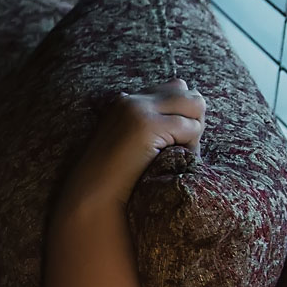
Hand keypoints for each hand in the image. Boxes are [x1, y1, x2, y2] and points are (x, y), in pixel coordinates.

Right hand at [59, 78, 205, 210]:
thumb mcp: (133, 141)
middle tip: (178, 149)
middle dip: (194, 121)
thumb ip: (155, 119)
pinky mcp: (146, 125)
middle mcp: (131, 100)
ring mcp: (137, 110)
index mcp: (125, 101)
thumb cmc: (115, 178)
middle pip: (190, 96)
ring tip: (174, 154)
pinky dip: (190, 147)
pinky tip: (169, 162)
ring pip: (195, 107)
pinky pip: (192, 128)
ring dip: (193, 133)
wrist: (92, 198)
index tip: (170, 141)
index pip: (176, 88)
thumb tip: (189, 94)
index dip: (183, 115)